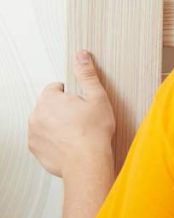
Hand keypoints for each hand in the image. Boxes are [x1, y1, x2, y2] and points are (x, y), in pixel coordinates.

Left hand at [28, 51, 114, 177]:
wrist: (87, 161)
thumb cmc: (93, 132)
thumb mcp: (96, 97)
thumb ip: (86, 74)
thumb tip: (81, 56)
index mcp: (49, 99)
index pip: (55, 88)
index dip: (71, 94)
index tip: (81, 103)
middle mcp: (36, 115)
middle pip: (49, 105)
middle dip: (63, 109)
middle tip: (81, 117)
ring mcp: (33, 133)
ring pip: (45, 122)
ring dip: (56, 124)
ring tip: (76, 131)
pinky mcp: (35, 149)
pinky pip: (43, 139)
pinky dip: (53, 139)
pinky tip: (69, 142)